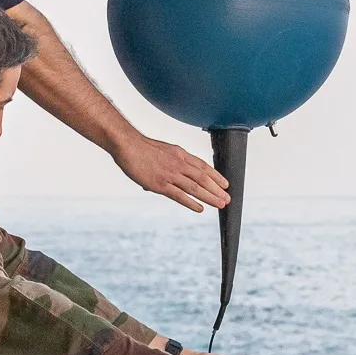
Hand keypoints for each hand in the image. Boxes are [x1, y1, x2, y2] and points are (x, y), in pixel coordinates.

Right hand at [113, 132, 228, 210]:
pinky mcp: (160, 184)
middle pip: (203, 178)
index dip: (216, 176)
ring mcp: (170, 175)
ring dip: (210, 197)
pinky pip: (180, 196)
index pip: (203, 166)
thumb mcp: (163, 150)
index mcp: (180, 154)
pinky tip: (200, 209)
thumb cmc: (141, 147)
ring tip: (221, 204)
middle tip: (227, 198)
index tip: (225, 184)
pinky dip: (192, 203)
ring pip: (195, 188)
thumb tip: (172, 174)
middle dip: (217, 189)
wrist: (128, 145)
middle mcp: (179, 164)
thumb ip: (170, 162)